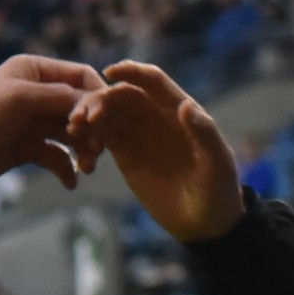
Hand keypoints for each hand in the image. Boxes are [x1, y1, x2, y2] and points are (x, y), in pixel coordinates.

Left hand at [0, 54, 106, 188]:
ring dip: (84, 150)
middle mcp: (36, 92)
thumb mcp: (19, 99)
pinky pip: (57, 157)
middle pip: (83, 108)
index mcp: (33, 70)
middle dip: (94, 129)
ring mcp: (32, 121)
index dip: (98, 98)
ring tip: (85, 168)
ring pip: (74, 134)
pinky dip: (66, 168)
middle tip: (96, 152)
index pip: (82, 77)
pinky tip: (69, 182)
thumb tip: (95, 103)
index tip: (102, 122)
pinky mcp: (26, 148)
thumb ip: (59, 97)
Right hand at [68, 61, 243, 240]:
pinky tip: (78, 142)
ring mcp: (139, 134)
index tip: (109, 73)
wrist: (204, 223)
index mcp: (179, 110)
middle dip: (102, 98)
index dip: (132, 72)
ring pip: (109, 113)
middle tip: (85, 115)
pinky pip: (103, 136)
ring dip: (90, 115)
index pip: (152, 81)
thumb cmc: (218, 190)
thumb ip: (204, 133)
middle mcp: (156, 116)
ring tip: (75, 128)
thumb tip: (186, 106)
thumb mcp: (216, 163)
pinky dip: (89, 135)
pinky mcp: (125, 154)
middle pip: (124, 95)